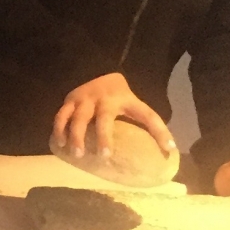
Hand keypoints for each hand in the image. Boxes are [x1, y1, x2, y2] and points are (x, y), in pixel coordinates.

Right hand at [51, 72, 172, 157]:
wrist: (99, 73)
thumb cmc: (120, 99)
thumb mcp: (136, 108)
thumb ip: (152, 126)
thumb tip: (170, 150)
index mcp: (127, 101)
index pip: (147, 115)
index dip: (159, 131)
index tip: (168, 148)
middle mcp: (105, 99)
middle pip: (104, 118)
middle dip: (103, 137)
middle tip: (104, 156)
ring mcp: (85, 99)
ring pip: (78, 118)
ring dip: (76, 136)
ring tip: (77, 155)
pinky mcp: (70, 100)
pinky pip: (62, 116)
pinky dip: (59, 130)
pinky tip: (60, 144)